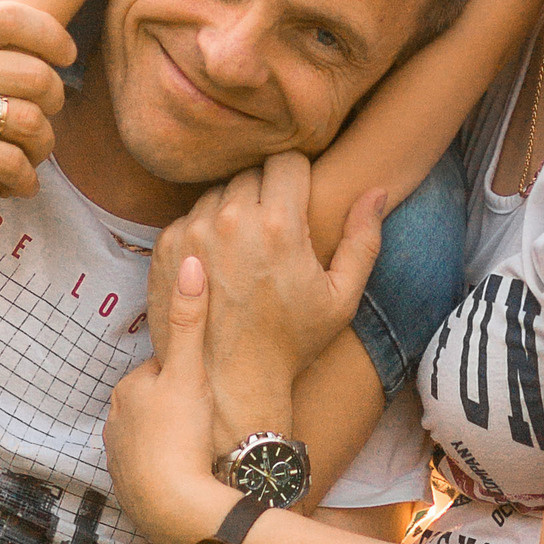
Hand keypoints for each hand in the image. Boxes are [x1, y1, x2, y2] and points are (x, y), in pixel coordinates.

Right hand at [0, 1, 76, 227]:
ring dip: (43, 147)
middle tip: (46, 121)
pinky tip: (17, 187)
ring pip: (29, 119)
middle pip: (33, 72)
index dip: (51, 35)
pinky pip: (10, 161)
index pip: (9, 16)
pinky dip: (24, 178)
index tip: (64, 56)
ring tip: (33, 160)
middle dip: (54, 101)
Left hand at [106, 255, 239, 543]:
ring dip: (178, 440)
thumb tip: (190, 262)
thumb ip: (190, 319)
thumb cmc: (184, 436)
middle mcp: (115, 421)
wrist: (175, 509)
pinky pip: (154, 469)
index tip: (214, 388)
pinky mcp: (128, 489)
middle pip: (159, 402)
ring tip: (206, 450)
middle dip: (183, 408)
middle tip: (213, 421)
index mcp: (128, 388)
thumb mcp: (191, 372)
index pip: (164, 369)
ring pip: (157, 436)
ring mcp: (119, 457)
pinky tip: (193, 473)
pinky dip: (171, 468)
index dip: (193, 376)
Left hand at [147, 153, 386, 447]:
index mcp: (278, 225)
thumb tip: (377, 191)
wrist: (230, 381)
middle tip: (274, 232)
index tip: (300, 204)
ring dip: (234, 209)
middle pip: (252, 173)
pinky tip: (219, 263)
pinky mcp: (166, 245)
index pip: (287, 161)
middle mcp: (231, 219)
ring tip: (247, 249)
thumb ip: (363, 240)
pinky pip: (191, 215)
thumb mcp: (341, 297)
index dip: (298, 179)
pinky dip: (206, 229)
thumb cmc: (292, 341)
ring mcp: (193, 230)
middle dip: (266, 194)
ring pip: (220, 191)